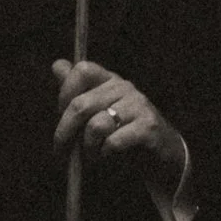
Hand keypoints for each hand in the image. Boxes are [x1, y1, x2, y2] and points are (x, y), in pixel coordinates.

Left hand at [51, 59, 187, 193]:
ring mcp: (138, 106)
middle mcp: (124, 88)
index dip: (65, 92)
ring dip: (88, 147)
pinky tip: (107, 155)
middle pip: (81, 104)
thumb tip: (57, 65)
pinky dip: (105, 153)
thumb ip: (78, 89)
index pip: (82, 70)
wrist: (163, 152)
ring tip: (91, 155)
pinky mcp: (148, 127)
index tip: (61, 113)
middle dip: (65, 131)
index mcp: (110, 80)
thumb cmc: (125, 130)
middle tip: (62, 150)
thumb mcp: (100, 108)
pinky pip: (113, 141)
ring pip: (96, 126)